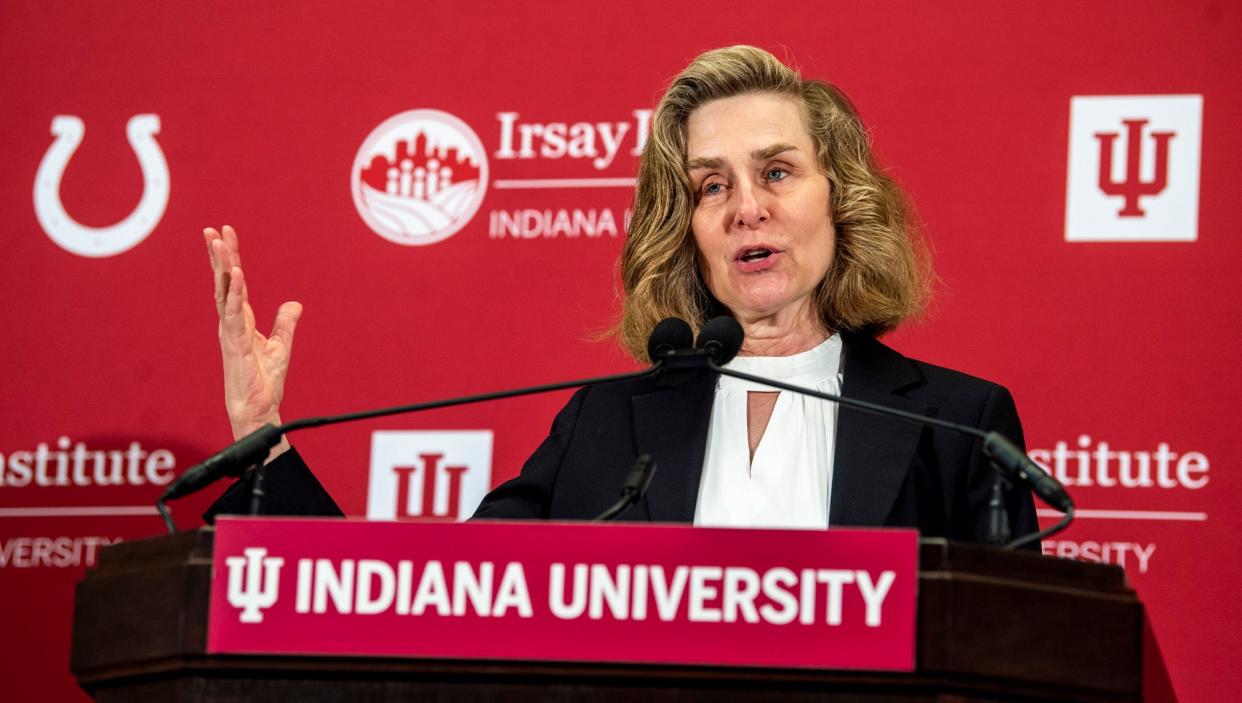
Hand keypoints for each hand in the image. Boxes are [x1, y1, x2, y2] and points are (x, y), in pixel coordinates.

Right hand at [205, 225, 300, 460]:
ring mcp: (230, 332)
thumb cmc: (263, 382)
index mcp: (240, 321)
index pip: (234, 283)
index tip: (226, 235)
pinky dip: (236, 292)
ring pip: (225, 292)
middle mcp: (231, 323)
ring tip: (219, 243)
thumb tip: (294, 304)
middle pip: (223, 282)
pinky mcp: (235, 343)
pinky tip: (238, 274)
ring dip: (222, 267)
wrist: (258, 408)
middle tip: (213, 230)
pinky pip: (235, 313)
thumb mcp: (281, 346)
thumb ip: (285, 324)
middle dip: (218, 256)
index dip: (230, 259)